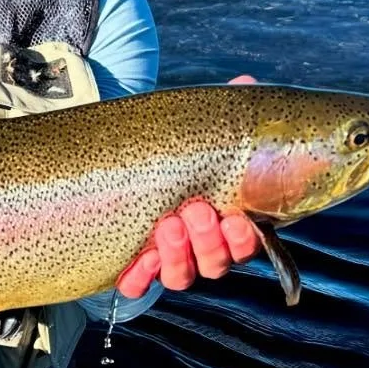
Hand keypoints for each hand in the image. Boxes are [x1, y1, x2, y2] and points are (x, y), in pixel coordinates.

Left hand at [116, 75, 260, 296]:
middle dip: (209, 240)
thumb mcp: (197, 131)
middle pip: (216, 264)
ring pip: (181, 277)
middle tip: (195, 210)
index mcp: (225, 222)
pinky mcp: (131, 266)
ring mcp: (166, 259)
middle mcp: (200, 248)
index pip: (247, 244)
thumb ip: (224, 114)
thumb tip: (245, 83)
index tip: (235, 218)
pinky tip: (141, 258)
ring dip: (178, 255)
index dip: (244, 239)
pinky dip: (141, 276)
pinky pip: (138, 285)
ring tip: (168, 223)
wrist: (121, 167)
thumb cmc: (173, 152)